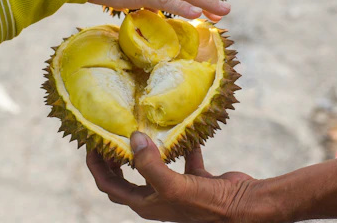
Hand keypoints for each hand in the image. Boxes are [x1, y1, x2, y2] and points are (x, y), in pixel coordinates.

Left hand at [87, 131, 261, 221]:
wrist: (244, 207)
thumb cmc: (207, 204)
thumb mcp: (173, 186)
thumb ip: (150, 165)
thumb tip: (133, 138)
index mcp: (145, 203)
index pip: (110, 185)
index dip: (97, 165)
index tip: (91, 142)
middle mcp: (157, 196)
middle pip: (126, 177)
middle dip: (114, 157)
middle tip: (110, 134)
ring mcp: (176, 187)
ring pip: (153, 166)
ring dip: (146, 149)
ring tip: (141, 127)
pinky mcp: (195, 178)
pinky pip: (183, 158)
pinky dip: (181, 144)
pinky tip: (182, 129)